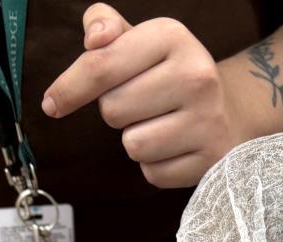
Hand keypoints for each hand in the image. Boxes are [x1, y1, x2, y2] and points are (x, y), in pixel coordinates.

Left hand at [42, 4, 245, 187]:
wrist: (231, 111)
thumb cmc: (171, 74)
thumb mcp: (142, 41)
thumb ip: (106, 27)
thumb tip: (93, 39)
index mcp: (172, 37)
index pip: (101, 65)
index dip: (69, 88)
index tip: (51, 105)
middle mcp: (196, 76)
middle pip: (113, 110)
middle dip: (117, 112)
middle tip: (143, 105)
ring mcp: (207, 121)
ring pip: (133, 145)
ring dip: (136, 140)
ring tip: (160, 126)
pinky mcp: (211, 160)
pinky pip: (154, 173)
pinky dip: (155, 165)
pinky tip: (174, 148)